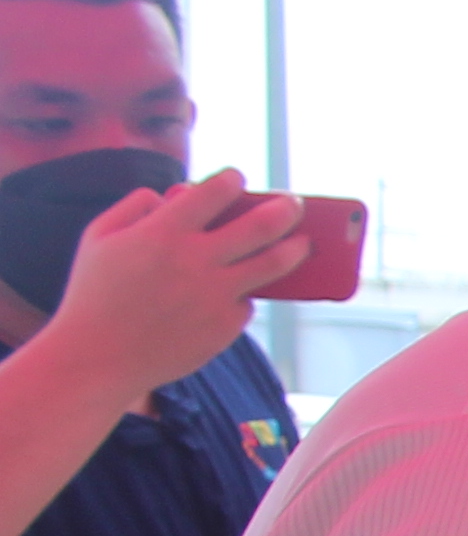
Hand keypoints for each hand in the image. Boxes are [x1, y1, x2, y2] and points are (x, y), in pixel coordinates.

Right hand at [39, 172, 307, 402]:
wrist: (98, 357)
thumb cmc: (95, 293)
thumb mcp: (99, 238)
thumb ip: (134, 208)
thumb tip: (171, 195)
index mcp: (162, 232)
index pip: (213, 193)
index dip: (231, 180)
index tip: (238, 178)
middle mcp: (196, 261)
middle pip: (261, 226)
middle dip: (285, 208)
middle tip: (295, 203)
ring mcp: (216, 295)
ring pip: (273, 265)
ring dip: (296, 249)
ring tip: (304, 243)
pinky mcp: (226, 327)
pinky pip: (246, 302)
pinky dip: (242, 293)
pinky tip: (238, 290)